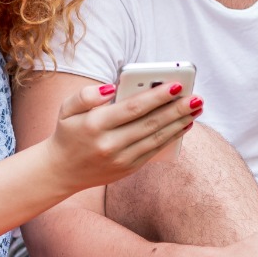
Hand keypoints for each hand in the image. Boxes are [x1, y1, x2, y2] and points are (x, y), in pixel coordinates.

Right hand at [42, 80, 194, 191]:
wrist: (60, 171)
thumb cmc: (68, 132)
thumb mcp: (67, 108)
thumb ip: (86, 95)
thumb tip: (112, 88)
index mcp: (95, 125)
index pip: (132, 108)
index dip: (156, 97)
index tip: (176, 85)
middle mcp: (109, 144)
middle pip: (149, 124)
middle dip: (176, 109)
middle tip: (196, 97)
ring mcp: (120, 160)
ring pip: (156, 138)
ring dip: (179, 123)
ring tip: (197, 108)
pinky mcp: (128, 169)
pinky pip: (154, 151)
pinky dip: (172, 138)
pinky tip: (185, 124)